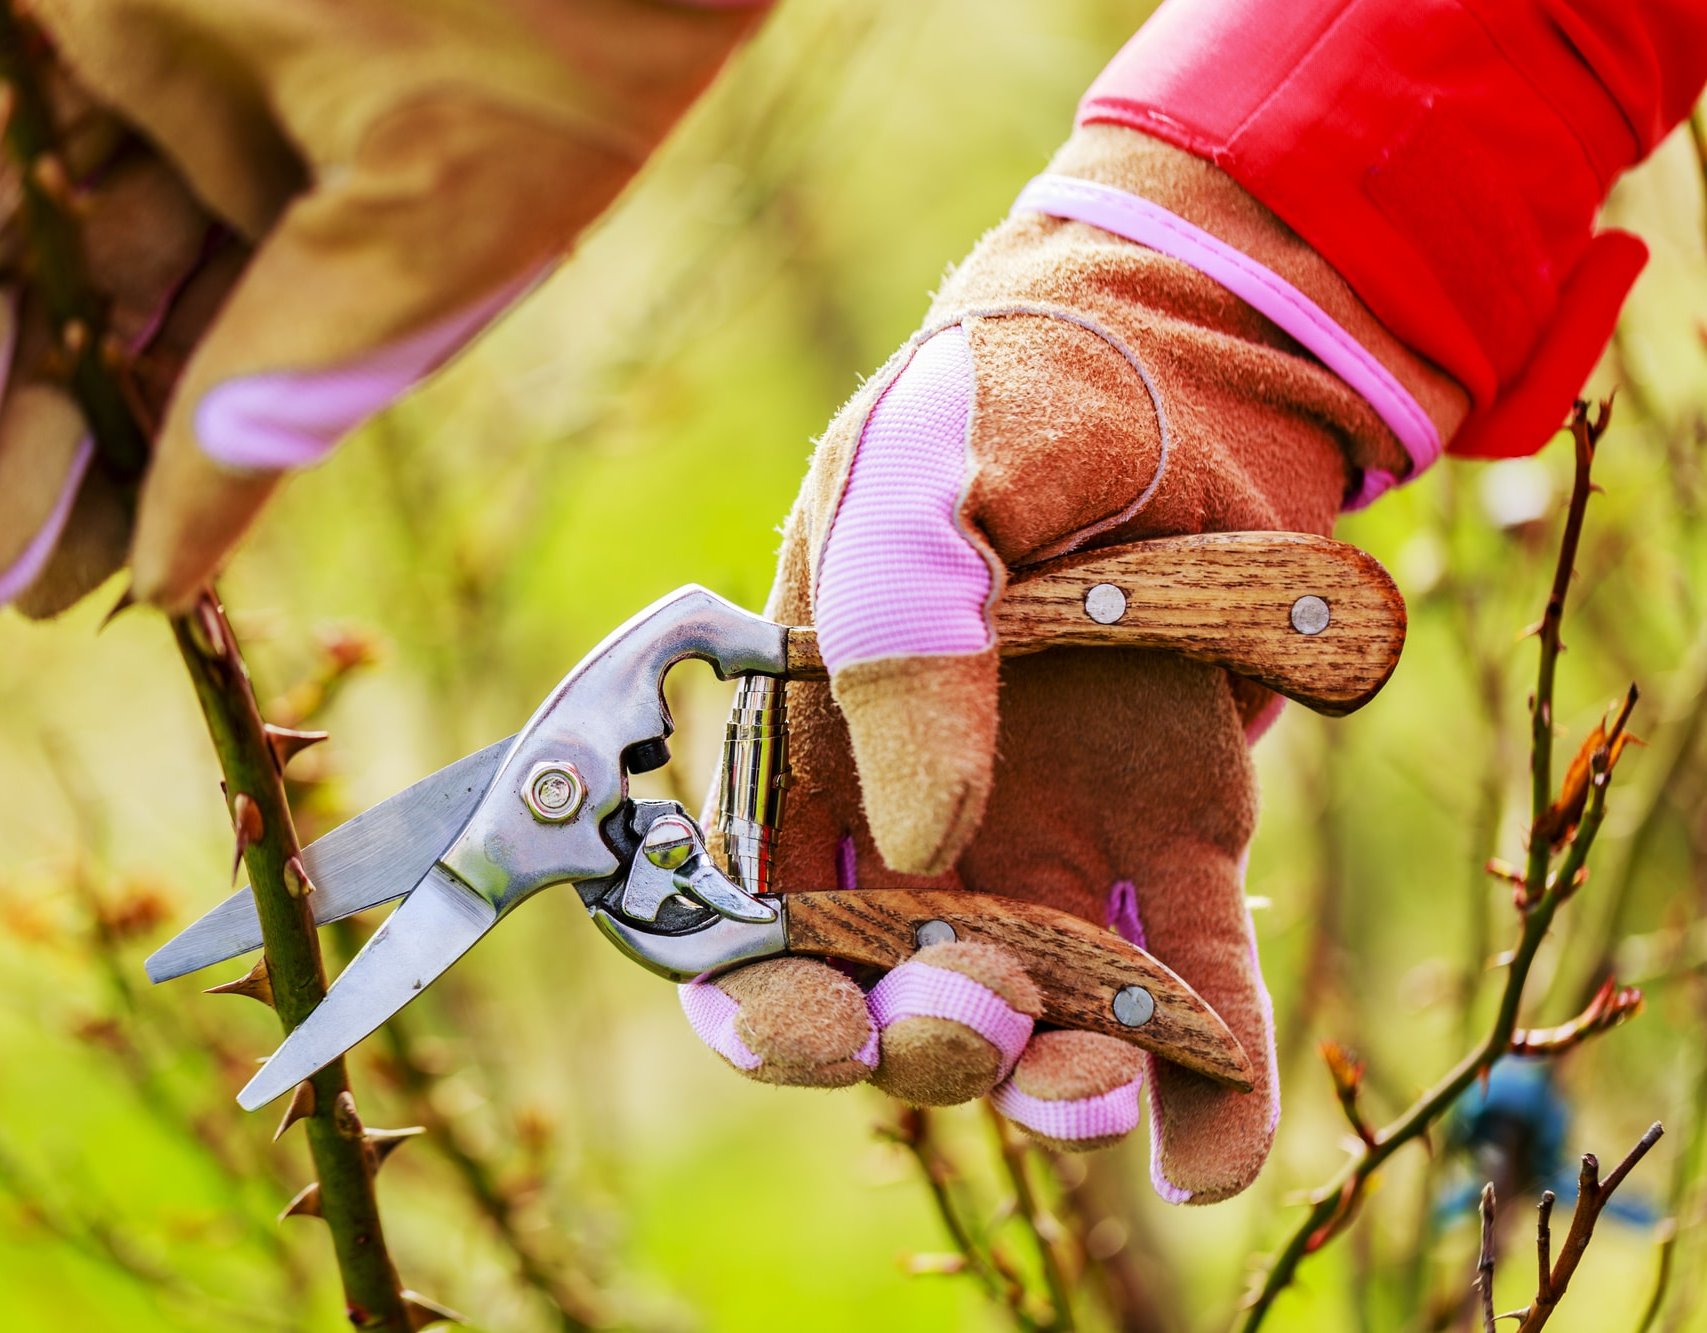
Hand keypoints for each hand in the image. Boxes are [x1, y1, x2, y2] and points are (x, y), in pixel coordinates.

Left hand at [0, 0, 766, 615]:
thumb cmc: (560, 54)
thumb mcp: (426, 251)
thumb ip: (288, 393)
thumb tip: (175, 571)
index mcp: (337, 219)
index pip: (206, 375)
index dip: (132, 488)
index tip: (63, 596)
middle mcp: (227, 137)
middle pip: (89, 311)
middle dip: (26, 442)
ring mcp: (138, 44)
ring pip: (3, 212)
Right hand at [683, 127, 1437, 1203]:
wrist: (1192, 361)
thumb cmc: (1019, 396)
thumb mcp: (930, 466)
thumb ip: (896, 619)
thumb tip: (927, 833)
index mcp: (812, 745)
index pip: (748, 915)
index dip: (760, 997)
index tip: (809, 1022)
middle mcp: (917, 823)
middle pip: (883, 993)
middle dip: (911, 1044)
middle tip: (969, 1015)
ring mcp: (1050, 844)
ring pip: (1030, 1013)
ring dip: (1050, 1082)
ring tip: (1099, 1080)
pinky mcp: (1178, 845)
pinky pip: (1187, 988)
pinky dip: (1200, 1088)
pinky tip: (1207, 1151)